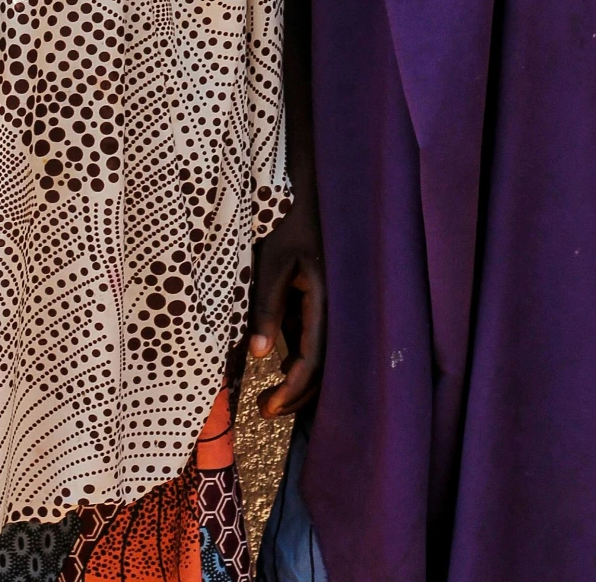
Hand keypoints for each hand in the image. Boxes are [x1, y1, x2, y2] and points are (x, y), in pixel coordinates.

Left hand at [246, 181, 325, 416]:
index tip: (267, 409)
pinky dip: (303, 357)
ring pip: (324, 354)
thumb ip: (267, 308)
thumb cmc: (287, 219)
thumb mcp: (272, 262)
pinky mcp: (322, 296)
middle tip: (266, 410)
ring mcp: (331, 302)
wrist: (307, 185)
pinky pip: (317, 335)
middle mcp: (336, 306)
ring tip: (272, 395)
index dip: (292, 390)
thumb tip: (259, 356)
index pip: (313, 360)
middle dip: (297, 394)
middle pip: (325, 367)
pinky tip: (282, 364)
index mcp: (325, 299)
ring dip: (300, 378)